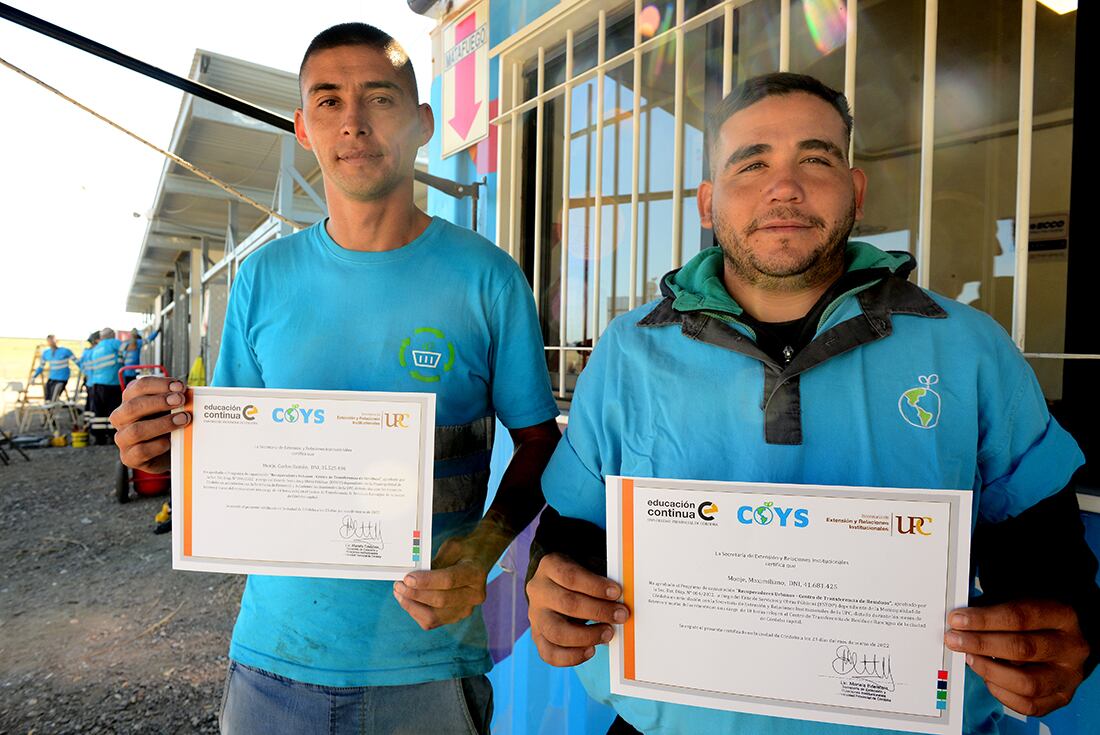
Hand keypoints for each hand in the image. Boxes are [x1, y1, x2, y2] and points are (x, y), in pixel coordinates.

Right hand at [110, 377, 189, 473]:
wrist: (170, 453)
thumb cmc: (168, 426)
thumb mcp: (171, 410)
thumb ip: (176, 401)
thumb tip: (189, 395)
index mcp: (130, 401)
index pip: (138, 387)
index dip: (159, 384)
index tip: (180, 386)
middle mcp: (122, 418)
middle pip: (132, 407)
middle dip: (159, 402)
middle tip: (181, 400)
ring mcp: (123, 439)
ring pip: (136, 430)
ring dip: (162, 423)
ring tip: (183, 419)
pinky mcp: (129, 457)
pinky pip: (140, 451)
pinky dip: (158, 445)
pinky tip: (170, 441)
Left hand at [393, 535, 493, 630]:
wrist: (481, 557)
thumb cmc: (464, 550)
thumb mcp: (452, 547)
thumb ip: (434, 562)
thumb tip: (411, 576)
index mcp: (476, 573)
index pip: (449, 581)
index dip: (426, 581)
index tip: (407, 578)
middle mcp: (475, 595)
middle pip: (440, 601)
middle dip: (415, 594)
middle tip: (398, 585)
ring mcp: (467, 609)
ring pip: (434, 617)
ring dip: (412, 606)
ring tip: (400, 593)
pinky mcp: (456, 616)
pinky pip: (432, 621)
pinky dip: (416, 612)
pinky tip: (408, 600)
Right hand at [527, 552, 628, 666]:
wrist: (553, 585)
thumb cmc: (576, 578)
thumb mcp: (585, 569)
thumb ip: (599, 581)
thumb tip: (621, 600)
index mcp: (549, 567)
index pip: (570, 576)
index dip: (595, 586)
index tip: (617, 592)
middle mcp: (539, 591)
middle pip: (567, 604)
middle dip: (599, 611)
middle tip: (621, 615)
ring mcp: (536, 616)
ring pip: (557, 632)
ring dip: (587, 636)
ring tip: (608, 633)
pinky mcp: (537, 636)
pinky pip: (549, 653)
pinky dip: (572, 657)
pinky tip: (590, 650)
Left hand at [945, 599, 1089, 715]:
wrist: (1067, 637)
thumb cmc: (1037, 618)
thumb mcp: (1020, 601)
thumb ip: (993, 609)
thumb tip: (959, 621)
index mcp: (1063, 616)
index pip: (1020, 617)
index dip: (984, 619)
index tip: (957, 620)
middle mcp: (1071, 648)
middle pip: (1023, 649)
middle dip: (981, 644)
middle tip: (954, 640)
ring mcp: (1069, 676)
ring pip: (1027, 683)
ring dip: (990, 671)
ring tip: (970, 659)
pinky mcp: (1062, 697)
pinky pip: (1028, 705)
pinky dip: (1002, 693)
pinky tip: (987, 678)